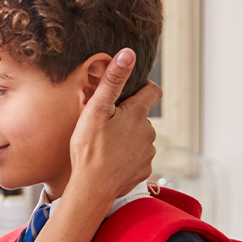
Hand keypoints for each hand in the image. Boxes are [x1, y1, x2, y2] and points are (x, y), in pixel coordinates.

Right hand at [70, 48, 161, 199]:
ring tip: (104, 146)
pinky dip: (126, 158)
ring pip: (139, 139)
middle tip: (104, 125)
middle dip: (127, 118)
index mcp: (138, 114)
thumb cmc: (90, 149)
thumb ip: (112, 81)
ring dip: (126, 139)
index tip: (128, 92)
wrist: (92, 187)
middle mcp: (149, 132)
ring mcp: (148, 153)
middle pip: (142, 117)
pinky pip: (137, 159)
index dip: (142, 87)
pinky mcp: (143, 171)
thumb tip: (128, 53)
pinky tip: (109, 162)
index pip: (153, 91)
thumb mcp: (96, 110)